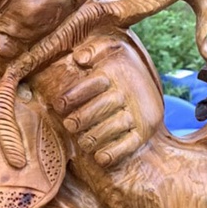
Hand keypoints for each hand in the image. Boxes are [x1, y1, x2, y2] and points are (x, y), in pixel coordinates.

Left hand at [39, 35, 163, 168]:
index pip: (91, 84)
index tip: (58, 105)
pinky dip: (113, 153)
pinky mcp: (146, 131)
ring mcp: (140, 113)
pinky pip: (129, 145)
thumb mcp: (107, 50)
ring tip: (83, 141)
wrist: (148, 84)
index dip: (72, 96)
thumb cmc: (116, 68)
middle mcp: (130, 92)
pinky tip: (99, 157)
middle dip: (80, 119)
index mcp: (117, 72)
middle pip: (100, 108)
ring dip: (92, 138)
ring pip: (111, 129)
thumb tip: (79, 57)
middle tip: (70, 125)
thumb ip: (93, 50)